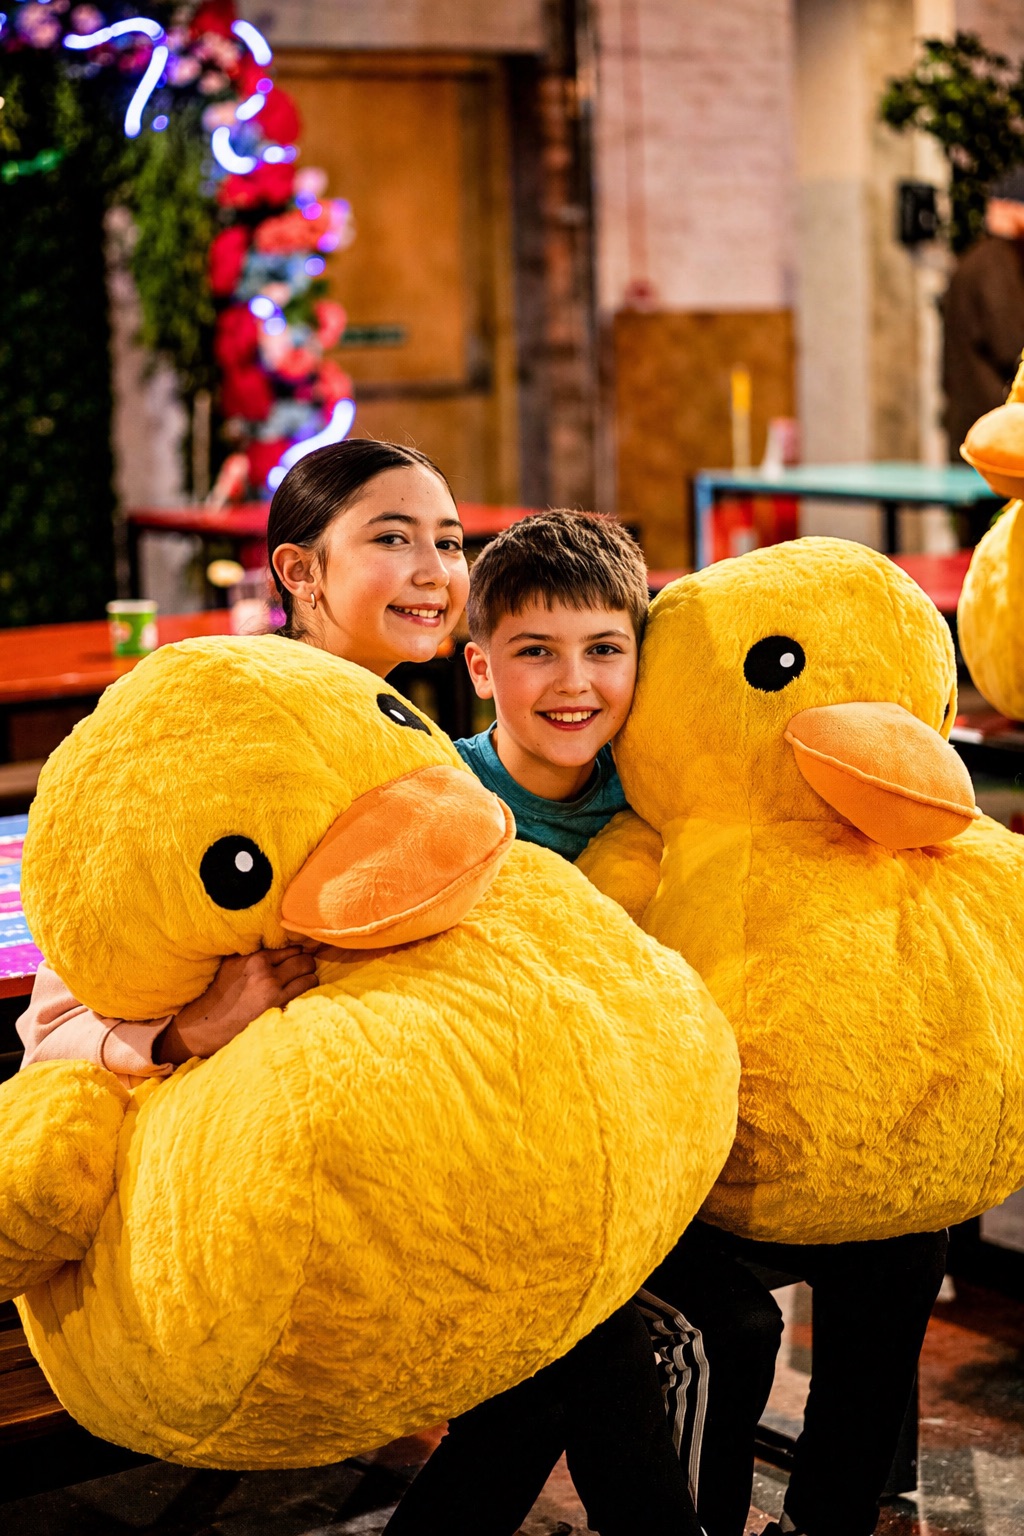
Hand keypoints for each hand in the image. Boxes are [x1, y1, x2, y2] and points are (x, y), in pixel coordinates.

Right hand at [156, 947, 318, 1064]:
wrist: (208, 1023)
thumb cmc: (221, 992)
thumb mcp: (232, 964)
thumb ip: (253, 953)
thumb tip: (276, 944)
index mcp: (254, 958)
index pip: (290, 947)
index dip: (298, 951)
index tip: (300, 955)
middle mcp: (264, 970)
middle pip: (303, 958)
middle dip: (307, 963)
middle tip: (306, 968)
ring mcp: (272, 989)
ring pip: (308, 974)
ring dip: (310, 976)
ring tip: (305, 980)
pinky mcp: (277, 1006)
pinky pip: (305, 991)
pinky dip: (308, 990)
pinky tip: (302, 993)